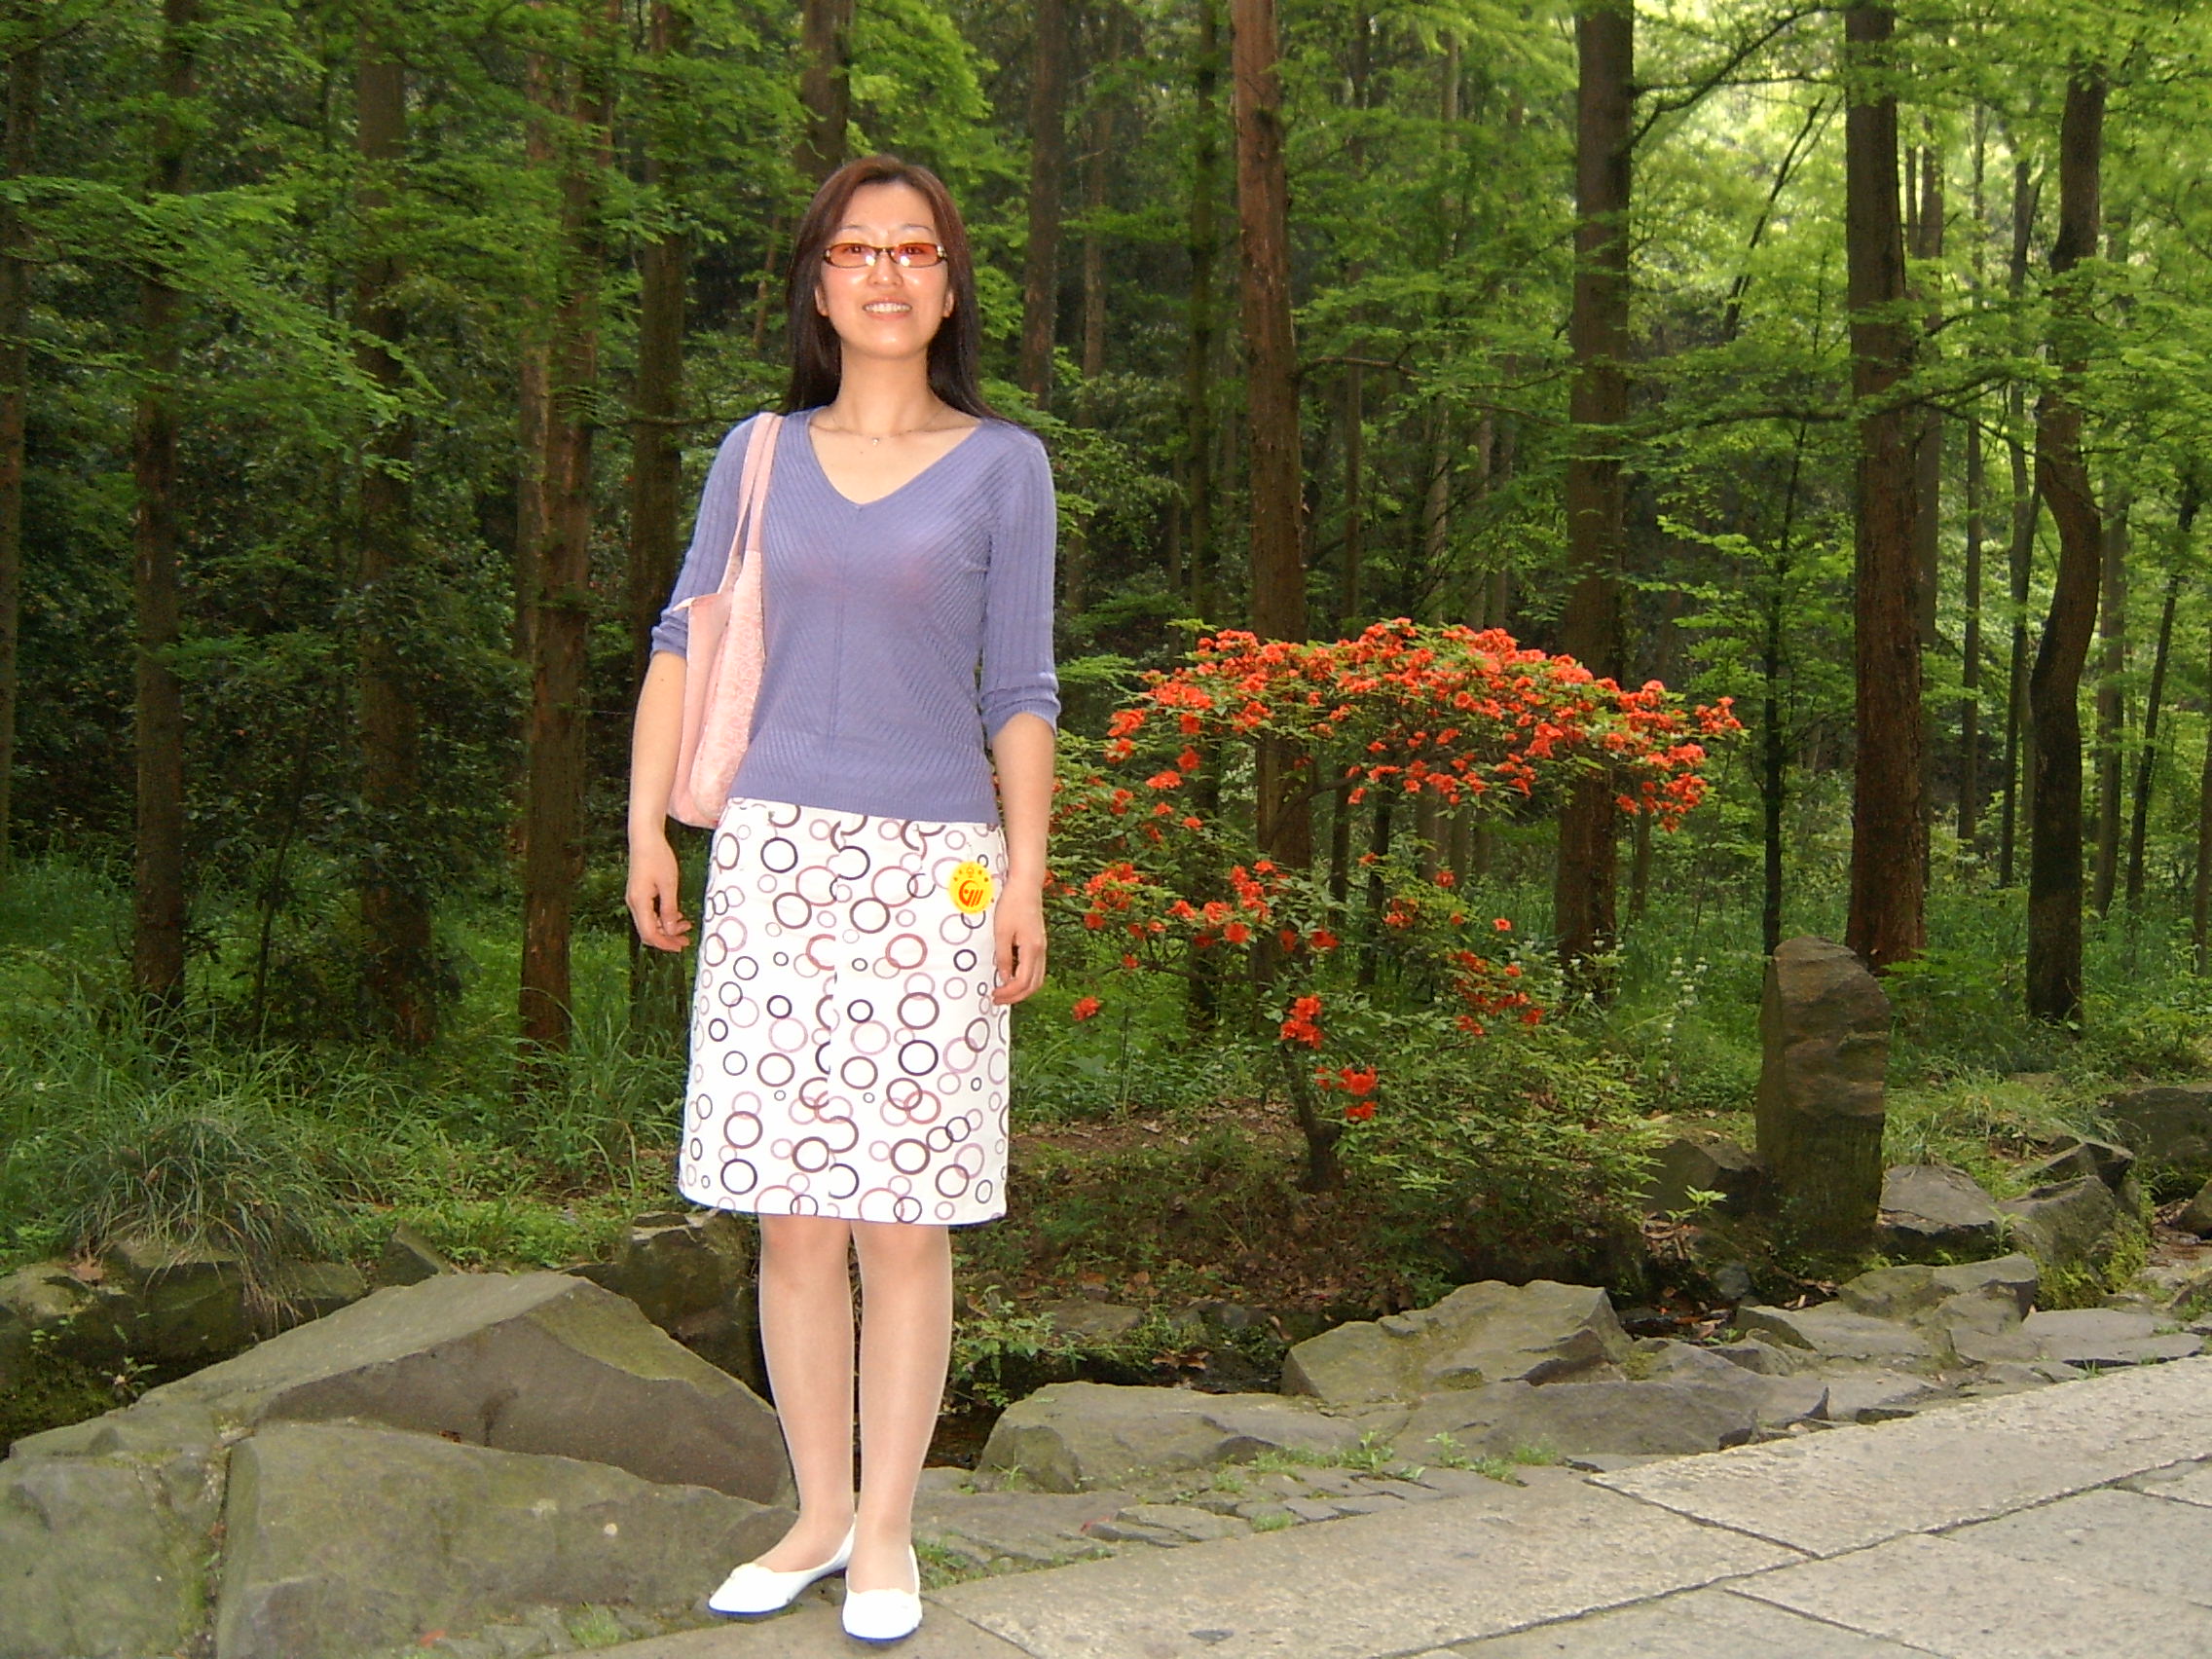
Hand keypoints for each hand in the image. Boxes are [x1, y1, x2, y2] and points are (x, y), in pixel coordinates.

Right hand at [627, 836, 692, 952]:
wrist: (644, 838)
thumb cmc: (657, 857)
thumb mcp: (668, 884)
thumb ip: (669, 909)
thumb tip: (670, 930)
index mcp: (639, 902)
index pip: (649, 933)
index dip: (665, 943)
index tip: (681, 946)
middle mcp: (634, 903)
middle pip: (648, 931)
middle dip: (667, 938)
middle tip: (685, 940)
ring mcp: (635, 898)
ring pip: (649, 922)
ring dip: (666, 927)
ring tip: (686, 925)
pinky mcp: (639, 893)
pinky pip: (649, 913)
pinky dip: (663, 917)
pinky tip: (676, 915)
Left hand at [991, 885, 1045, 1005]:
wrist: (1026, 885)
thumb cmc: (1012, 904)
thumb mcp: (1001, 931)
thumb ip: (1002, 956)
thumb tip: (1003, 977)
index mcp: (1032, 949)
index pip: (1023, 982)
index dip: (1009, 993)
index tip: (994, 995)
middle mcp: (1040, 951)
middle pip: (1034, 985)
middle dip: (1017, 996)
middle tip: (998, 999)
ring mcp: (1042, 947)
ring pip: (1038, 978)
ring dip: (1023, 989)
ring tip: (1005, 992)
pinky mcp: (1039, 942)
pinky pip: (1036, 968)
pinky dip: (1026, 979)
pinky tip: (1012, 976)